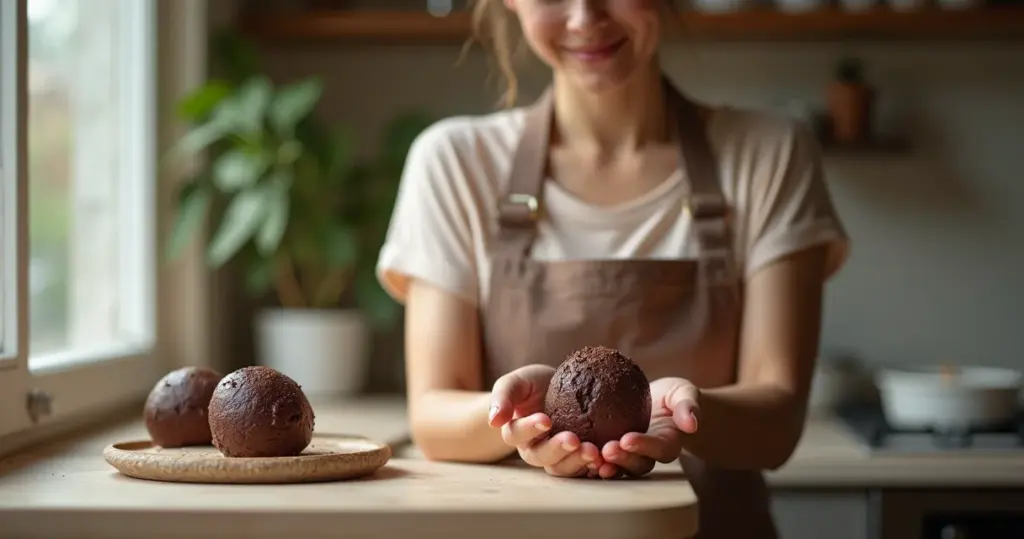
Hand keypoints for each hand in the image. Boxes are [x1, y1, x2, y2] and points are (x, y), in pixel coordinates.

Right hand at [488, 365, 603, 477]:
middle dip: (558, 450)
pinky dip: (596, 468)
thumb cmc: (531, 384)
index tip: (545, 419)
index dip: (530, 429)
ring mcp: (557, 457)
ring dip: (578, 462)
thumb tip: (494, 420)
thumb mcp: (515, 383)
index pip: (517, 434)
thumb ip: (503, 397)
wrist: (555, 388)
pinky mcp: (578, 459)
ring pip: (563, 468)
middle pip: (542, 457)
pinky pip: (585, 469)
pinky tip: (608, 460)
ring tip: (594, 452)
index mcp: (516, 433)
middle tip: (575, 440)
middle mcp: (535, 449)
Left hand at [598, 377, 699, 478]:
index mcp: (668, 444)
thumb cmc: (674, 395)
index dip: (643, 446)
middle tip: (606, 449)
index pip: (658, 449)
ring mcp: (630, 456)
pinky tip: (574, 449)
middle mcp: (648, 455)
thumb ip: (688, 406)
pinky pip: (602, 460)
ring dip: (604, 464)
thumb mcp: (684, 394)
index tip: (627, 438)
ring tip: (589, 455)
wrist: (657, 400)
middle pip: (636, 464)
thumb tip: (691, 423)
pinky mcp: (614, 452)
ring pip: (618, 467)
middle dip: (621, 458)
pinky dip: (589, 459)